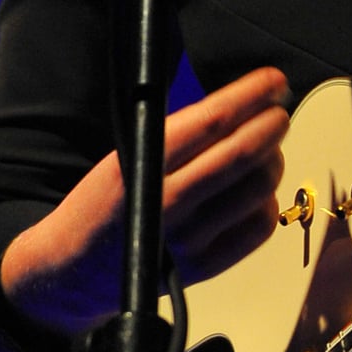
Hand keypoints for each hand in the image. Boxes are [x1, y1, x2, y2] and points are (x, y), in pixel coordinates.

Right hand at [0, 67, 289, 335]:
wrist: (73, 269)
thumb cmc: (101, 205)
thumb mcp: (124, 154)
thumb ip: (175, 134)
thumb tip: (234, 108)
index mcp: (143, 163)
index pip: (212, 120)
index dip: (251, 96)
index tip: (273, 82)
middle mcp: (168, 202)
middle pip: (243, 153)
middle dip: (272, 125)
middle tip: (278, 113)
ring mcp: (190, 239)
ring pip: (258, 188)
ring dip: (272, 161)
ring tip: (266, 152)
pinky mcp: (205, 267)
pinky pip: (258, 228)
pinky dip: (266, 201)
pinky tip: (256, 193)